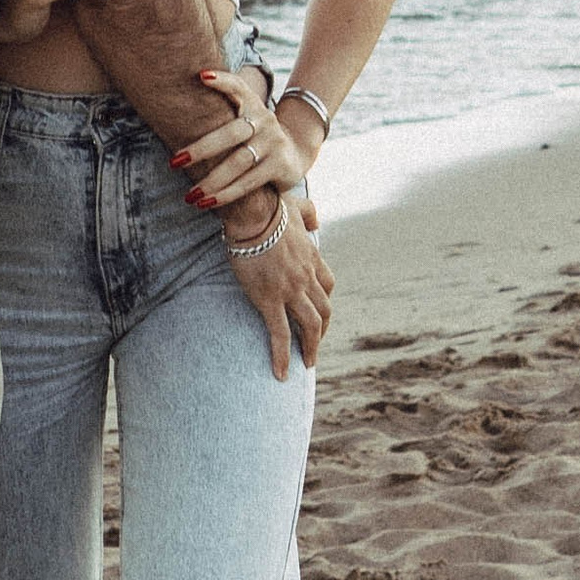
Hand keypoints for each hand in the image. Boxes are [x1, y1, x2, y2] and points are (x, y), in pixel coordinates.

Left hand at [175, 71, 307, 216]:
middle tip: (174, 162)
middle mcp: (264, 120)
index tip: (201, 76)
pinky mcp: (280, 165)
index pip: (238, 87)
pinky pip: (249, 182)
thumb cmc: (253, 136)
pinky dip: (227, 194)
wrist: (294, 154)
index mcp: (252, 104)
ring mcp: (274, 142)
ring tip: (190, 194)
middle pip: (231, 133)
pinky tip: (207, 203)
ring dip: (212, 180)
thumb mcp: (243, 118)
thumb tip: (170, 110)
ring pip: (239, 162)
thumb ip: (220, 110)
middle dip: (201, 149)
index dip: (222, 81)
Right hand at [223, 205, 334, 379]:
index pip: (327, 286)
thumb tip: (316, 220)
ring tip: (306, 362)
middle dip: (322, 330)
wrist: (252, 213)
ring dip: (310, 347)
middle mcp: (307, 277)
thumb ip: (309, 213)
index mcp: (312, 258)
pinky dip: (282, 356)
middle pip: (324, 310)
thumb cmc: (269, 207)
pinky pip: (281, 334)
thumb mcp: (296, 206)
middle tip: (313, 343)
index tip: (318, 312)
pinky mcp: (270, 300)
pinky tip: (280, 373)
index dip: (324, 302)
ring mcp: (291, 291)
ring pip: (310, 326)